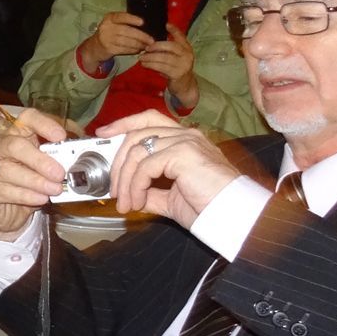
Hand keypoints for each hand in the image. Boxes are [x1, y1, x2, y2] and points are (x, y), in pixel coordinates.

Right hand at [0, 104, 76, 238]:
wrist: (7, 214)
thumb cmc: (28, 186)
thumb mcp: (45, 171)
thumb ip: (59, 162)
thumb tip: (80, 161)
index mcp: (17, 135)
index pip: (27, 118)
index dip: (44, 124)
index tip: (61, 136)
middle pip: (15, 145)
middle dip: (39, 159)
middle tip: (59, 173)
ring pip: (8, 170)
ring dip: (35, 181)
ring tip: (54, 190)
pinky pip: (5, 190)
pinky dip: (25, 195)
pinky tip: (40, 199)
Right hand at [79, 11, 153, 71]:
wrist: (94, 46)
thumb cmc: (109, 33)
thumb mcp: (114, 24)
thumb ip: (126, 23)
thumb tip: (145, 27)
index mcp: (109, 18)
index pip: (121, 17)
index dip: (132, 19)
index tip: (142, 22)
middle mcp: (106, 27)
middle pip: (126, 31)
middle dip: (141, 36)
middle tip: (151, 40)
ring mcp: (106, 39)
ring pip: (126, 41)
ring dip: (138, 44)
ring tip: (146, 46)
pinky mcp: (108, 49)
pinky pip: (124, 49)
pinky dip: (133, 50)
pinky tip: (138, 50)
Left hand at [104, 113, 242, 227]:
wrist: (232, 216)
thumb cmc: (210, 206)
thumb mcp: (171, 198)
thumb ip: (151, 191)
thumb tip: (128, 193)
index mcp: (185, 140)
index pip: (148, 119)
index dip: (123, 124)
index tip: (104, 135)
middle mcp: (185, 135)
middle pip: (137, 133)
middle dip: (117, 162)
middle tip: (112, 189)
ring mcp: (185, 141)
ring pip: (136, 151)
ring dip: (125, 180)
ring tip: (126, 203)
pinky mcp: (183, 153)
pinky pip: (145, 166)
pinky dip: (135, 185)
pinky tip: (137, 202)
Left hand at [138, 26, 198, 100]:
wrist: (184, 86)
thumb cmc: (176, 68)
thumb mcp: (175, 57)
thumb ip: (168, 49)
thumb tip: (152, 40)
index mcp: (187, 48)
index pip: (181, 37)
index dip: (175, 30)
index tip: (166, 24)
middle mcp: (187, 55)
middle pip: (171, 46)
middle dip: (156, 46)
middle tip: (146, 48)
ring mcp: (183, 65)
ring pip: (164, 57)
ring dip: (150, 57)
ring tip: (141, 57)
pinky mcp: (177, 74)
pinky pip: (161, 67)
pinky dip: (151, 65)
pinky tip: (144, 64)